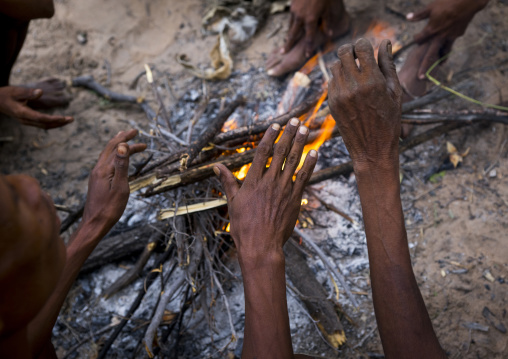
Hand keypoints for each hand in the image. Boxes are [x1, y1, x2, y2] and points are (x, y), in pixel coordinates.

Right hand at [0, 86, 72, 128]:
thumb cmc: (5, 94)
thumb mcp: (16, 91)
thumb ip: (28, 92)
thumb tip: (41, 92)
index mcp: (22, 113)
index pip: (41, 118)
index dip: (53, 119)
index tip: (64, 118)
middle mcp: (25, 120)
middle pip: (45, 124)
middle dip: (59, 123)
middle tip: (71, 119)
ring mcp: (26, 121)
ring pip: (44, 126)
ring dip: (57, 124)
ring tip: (68, 120)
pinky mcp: (28, 121)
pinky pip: (42, 124)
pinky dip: (52, 123)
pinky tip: (59, 120)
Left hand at [82, 129, 145, 231]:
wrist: (94, 223)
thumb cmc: (109, 208)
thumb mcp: (120, 187)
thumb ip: (121, 166)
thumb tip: (122, 146)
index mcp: (104, 169)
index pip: (118, 150)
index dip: (130, 143)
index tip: (142, 140)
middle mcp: (98, 169)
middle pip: (110, 148)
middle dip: (122, 138)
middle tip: (133, 132)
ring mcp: (96, 175)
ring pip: (106, 154)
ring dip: (116, 145)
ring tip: (123, 138)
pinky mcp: (96, 181)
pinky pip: (105, 162)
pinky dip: (113, 155)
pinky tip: (115, 158)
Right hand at [214, 118, 316, 260]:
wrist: (261, 245)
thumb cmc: (243, 226)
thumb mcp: (232, 202)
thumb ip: (227, 182)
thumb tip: (216, 167)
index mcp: (253, 181)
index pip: (262, 152)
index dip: (269, 136)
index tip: (276, 125)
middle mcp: (269, 182)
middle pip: (280, 152)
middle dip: (288, 134)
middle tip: (295, 121)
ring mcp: (284, 190)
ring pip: (294, 161)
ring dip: (300, 143)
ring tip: (305, 130)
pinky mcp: (294, 199)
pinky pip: (304, 177)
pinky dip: (310, 164)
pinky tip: (314, 153)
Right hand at [284, 0, 346, 56]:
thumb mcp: (328, 9)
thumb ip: (327, 22)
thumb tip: (329, 35)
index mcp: (310, 19)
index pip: (309, 37)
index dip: (309, 47)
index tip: (307, 55)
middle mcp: (300, 17)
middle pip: (292, 34)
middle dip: (288, 44)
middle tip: (282, 52)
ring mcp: (294, 11)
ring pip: (291, 26)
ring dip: (289, 34)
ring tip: (286, 42)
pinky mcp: (292, 5)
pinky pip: (291, 18)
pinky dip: (292, 24)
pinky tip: (292, 27)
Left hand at [328, 38, 401, 167]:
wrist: (372, 149)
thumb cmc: (389, 120)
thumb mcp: (394, 92)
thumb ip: (388, 65)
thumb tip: (385, 42)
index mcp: (372, 81)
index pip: (361, 47)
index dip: (364, 44)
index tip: (367, 48)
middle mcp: (353, 86)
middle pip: (343, 52)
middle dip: (351, 50)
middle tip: (358, 56)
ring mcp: (340, 95)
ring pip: (335, 66)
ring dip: (344, 64)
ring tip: (355, 73)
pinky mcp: (332, 103)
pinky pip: (331, 81)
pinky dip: (339, 79)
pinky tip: (350, 86)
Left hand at [407, 0, 488, 78]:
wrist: (469, 2)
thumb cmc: (448, 2)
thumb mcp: (431, 7)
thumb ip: (419, 15)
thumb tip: (408, 18)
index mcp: (431, 30)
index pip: (419, 40)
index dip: (416, 39)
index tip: (415, 40)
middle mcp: (440, 36)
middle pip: (430, 55)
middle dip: (424, 67)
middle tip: (420, 78)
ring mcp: (450, 37)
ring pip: (444, 51)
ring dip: (440, 59)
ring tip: (439, 66)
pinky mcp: (458, 35)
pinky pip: (451, 43)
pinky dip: (448, 46)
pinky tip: (446, 46)